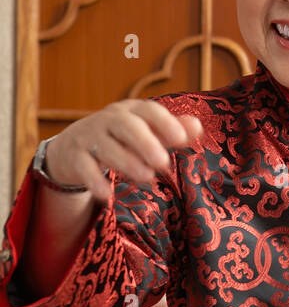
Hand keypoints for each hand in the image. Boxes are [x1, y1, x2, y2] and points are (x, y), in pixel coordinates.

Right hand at [44, 102, 203, 204]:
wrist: (72, 147)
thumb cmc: (120, 139)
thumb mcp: (146, 132)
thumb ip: (171, 130)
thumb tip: (198, 127)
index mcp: (131, 111)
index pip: (149, 110)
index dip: (165, 123)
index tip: (182, 140)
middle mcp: (109, 119)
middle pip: (126, 125)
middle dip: (146, 142)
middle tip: (164, 163)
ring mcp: (89, 136)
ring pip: (106, 146)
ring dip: (126, 161)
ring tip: (147, 177)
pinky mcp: (74, 156)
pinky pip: (84, 167)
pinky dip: (94, 180)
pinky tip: (107, 195)